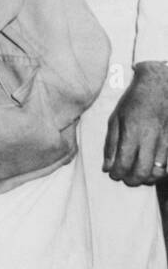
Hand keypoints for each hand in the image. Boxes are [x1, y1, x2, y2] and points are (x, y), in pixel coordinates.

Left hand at [103, 62, 167, 184]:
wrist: (159, 88)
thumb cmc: (134, 102)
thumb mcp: (115, 118)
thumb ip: (111, 144)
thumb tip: (106, 167)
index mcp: (131, 131)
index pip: (124, 162)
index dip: (117, 173)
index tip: (113, 174)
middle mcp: (149, 139)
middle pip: (142, 172)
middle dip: (132, 180)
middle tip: (125, 178)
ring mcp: (164, 141)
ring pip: (158, 172)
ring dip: (146, 178)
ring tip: (137, 174)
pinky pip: (167, 165)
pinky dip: (158, 172)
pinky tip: (150, 168)